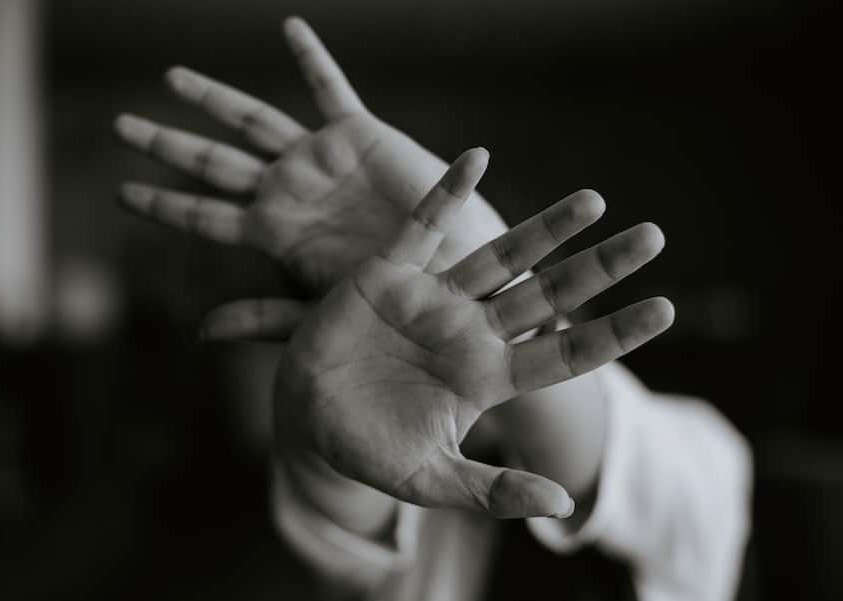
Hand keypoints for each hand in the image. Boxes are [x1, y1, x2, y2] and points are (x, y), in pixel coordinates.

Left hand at [114, 17, 508, 336]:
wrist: (451, 271)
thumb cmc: (390, 297)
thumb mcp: (320, 309)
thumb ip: (263, 316)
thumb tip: (199, 331)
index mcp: (274, 233)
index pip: (204, 215)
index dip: (163, 203)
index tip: (123, 194)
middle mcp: (288, 190)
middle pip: (213, 162)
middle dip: (166, 144)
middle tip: (121, 127)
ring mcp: (318, 159)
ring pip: (252, 120)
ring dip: (212, 98)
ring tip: (171, 79)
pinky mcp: (358, 135)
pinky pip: (329, 88)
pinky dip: (311, 59)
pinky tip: (289, 28)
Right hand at [276, 148, 673, 518]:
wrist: (306, 417)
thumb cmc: (368, 450)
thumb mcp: (431, 480)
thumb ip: (492, 491)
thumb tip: (563, 504)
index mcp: (487, 376)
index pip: (564, 351)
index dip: (613, 332)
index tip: (665, 308)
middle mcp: (470, 331)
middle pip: (548, 293)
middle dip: (599, 267)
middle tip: (655, 237)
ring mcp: (432, 299)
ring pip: (500, 255)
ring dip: (545, 229)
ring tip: (594, 201)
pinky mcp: (388, 275)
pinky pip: (422, 226)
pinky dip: (447, 194)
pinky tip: (479, 158)